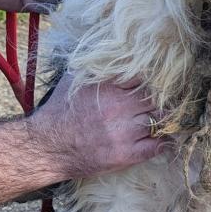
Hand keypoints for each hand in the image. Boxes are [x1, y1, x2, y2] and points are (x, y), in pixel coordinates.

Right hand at [26, 74, 167, 178]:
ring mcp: (124, 133)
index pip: (144, 78)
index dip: (150, 82)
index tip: (150, 86)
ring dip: (162, 120)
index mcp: (108, 87)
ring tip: (161, 119)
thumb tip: (119, 56)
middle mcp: (119, 108)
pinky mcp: (126, 155)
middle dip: (158, 101)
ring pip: (160, 121)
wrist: (46, 147)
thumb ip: (99, 69)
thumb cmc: (60, 111)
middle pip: (156, 99)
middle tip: (157, 104)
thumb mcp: (75, 79)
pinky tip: (163, 138)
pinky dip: (164, 141)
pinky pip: (157, 146)